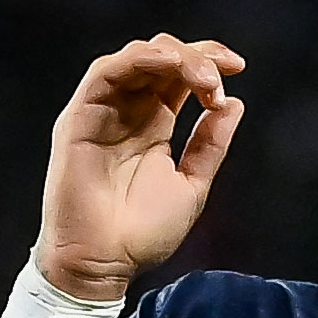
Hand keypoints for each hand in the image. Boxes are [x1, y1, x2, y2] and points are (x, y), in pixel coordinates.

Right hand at [34, 34, 245, 300]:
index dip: (208, 61)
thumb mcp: (191, 186)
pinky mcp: (80, 117)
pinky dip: (138, 59)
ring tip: (201, 76)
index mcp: (155, 124)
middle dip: (196, 56)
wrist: (103, 262)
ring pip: (136, 57)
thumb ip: (210, 146)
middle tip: (219, 78)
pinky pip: (105, 72)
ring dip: (173, 55)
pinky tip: (166, 64)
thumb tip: (234, 104)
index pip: (179, 75)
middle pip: (161, 58)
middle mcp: (129, 111)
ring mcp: (103, 111)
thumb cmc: (142, 234)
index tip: (238, 67)